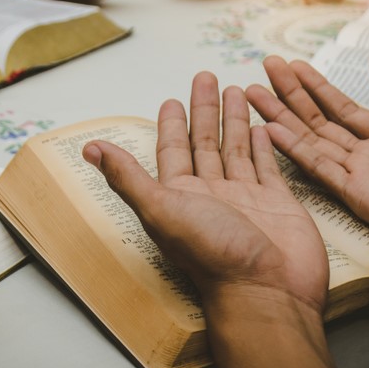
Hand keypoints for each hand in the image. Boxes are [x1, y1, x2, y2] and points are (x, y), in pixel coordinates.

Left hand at [83, 72, 326, 311]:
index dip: (172, 124)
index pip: (173, 150)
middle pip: (204, 143)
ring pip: (236, 150)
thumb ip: (128, 177)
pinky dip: (263, 147)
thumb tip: (90, 148)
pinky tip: (261, 128)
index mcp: (181, 195)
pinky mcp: (278, 203)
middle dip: (204, 110)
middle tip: (206, 77)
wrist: (267, 291)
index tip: (171, 100)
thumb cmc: (213, 256)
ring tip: (237, 90)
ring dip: (233, 121)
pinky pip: (268, 168)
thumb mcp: (162, 210)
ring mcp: (246, 198)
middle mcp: (212, 194)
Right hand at [247, 54, 368, 318]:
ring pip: (310, 139)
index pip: (344, 109)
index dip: (317, 87)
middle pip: (319, 120)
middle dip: (291, 93)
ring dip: (281, 116)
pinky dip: (293, 148)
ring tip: (252, 92)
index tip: (294, 65)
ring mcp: (362, 176)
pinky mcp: (359, 195)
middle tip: (265, 68)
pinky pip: (319, 168)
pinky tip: (269, 129)